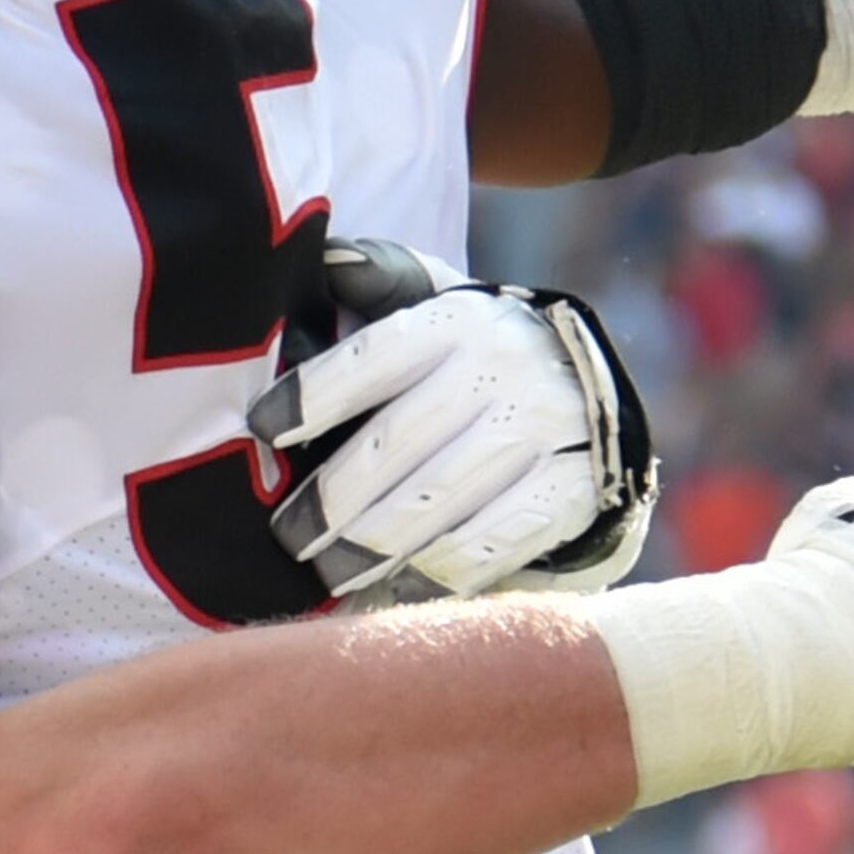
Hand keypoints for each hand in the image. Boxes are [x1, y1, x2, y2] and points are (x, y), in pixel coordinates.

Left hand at [251, 274, 655, 602]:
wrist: (593, 395)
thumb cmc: (479, 354)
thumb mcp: (437, 302)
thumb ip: (382, 282)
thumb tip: (328, 261)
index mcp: (459, 318)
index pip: (373, 357)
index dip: (312, 395)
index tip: (260, 427)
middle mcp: (506, 367)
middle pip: (397, 443)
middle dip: (331, 500)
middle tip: (289, 539)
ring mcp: (544, 429)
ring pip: (439, 501)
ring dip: (374, 548)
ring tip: (330, 576)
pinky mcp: (573, 487)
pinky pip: (494, 543)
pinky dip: (438, 576)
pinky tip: (398, 591)